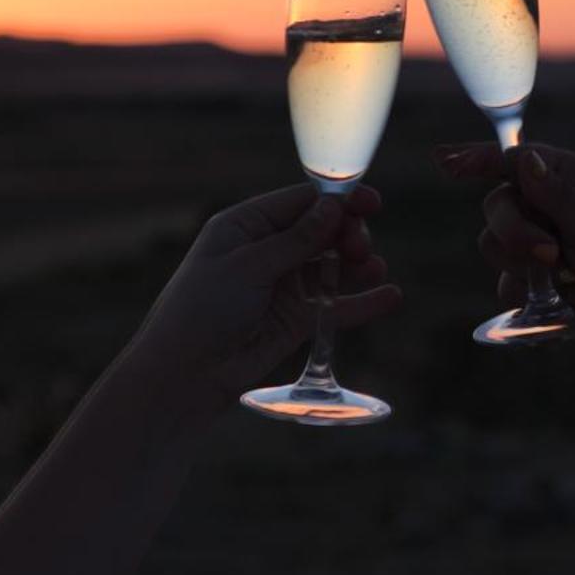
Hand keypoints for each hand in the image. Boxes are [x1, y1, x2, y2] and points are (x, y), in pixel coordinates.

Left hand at [130, 184, 399, 419]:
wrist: (184, 374)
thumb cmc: (201, 311)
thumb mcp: (247, 267)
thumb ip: (295, 240)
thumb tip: (334, 206)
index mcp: (246, 226)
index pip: (300, 202)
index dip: (338, 200)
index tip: (371, 202)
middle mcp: (267, 251)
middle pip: (322, 231)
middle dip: (348, 233)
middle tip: (360, 247)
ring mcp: (284, 285)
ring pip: (332, 265)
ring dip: (358, 263)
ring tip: (374, 267)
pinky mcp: (296, 319)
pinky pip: (336, 305)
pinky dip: (362, 301)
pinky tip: (390, 296)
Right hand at [434, 141, 574, 351]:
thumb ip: (557, 197)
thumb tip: (523, 158)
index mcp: (569, 177)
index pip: (513, 158)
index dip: (475, 158)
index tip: (443, 162)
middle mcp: (549, 203)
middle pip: (497, 204)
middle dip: (515, 231)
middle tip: (550, 255)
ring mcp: (540, 239)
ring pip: (493, 243)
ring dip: (520, 263)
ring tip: (564, 278)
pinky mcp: (536, 277)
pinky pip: (504, 281)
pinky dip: (523, 292)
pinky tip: (555, 299)